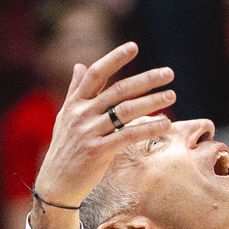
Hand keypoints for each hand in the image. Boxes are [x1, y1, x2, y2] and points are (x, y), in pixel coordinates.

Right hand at [29, 43, 175, 228]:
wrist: (56, 182)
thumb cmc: (66, 147)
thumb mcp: (66, 116)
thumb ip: (76, 90)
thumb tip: (80, 65)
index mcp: (75, 103)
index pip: (96, 74)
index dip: (114, 58)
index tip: (134, 46)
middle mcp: (81, 114)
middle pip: (118, 91)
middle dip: (146, 80)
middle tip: (168, 73)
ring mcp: (88, 133)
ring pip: (125, 112)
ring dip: (152, 102)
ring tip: (172, 96)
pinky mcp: (97, 151)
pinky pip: (127, 136)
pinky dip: (148, 128)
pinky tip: (165, 123)